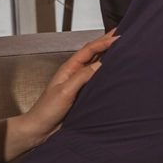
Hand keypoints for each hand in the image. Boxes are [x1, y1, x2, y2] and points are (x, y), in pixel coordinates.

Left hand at [18, 31, 117, 148]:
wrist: (40, 129)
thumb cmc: (46, 111)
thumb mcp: (65, 91)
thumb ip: (82, 76)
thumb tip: (101, 63)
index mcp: (69, 68)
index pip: (89, 49)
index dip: (104, 41)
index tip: (119, 37)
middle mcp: (76, 73)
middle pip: (94, 53)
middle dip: (108, 42)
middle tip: (123, 34)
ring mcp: (81, 83)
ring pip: (98, 64)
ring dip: (109, 55)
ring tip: (123, 48)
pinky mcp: (85, 93)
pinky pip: (99, 78)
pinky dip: (109, 71)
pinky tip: (116, 71)